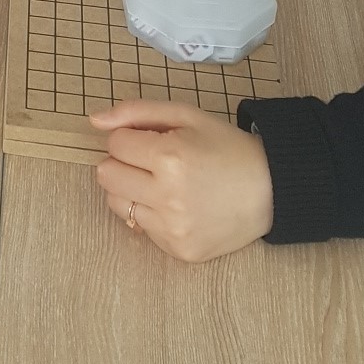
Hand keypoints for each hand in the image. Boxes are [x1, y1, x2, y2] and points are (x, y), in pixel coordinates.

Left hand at [92, 101, 273, 261]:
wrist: (270, 189)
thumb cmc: (225, 148)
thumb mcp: (186, 115)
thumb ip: (136, 112)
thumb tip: (94, 120)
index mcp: (169, 158)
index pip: (114, 144)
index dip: (129, 138)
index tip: (151, 141)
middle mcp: (167, 197)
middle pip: (106, 176)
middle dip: (123, 164)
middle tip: (152, 163)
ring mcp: (173, 229)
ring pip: (117, 204)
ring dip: (133, 191)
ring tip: (164, 185)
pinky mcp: (179, 250)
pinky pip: (142, 228)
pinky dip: (153, 215)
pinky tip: (179, 206)